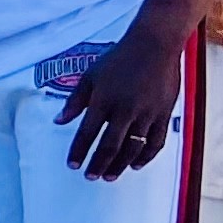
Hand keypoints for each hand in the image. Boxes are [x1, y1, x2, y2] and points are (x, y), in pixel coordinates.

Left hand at [57, 34, 182, 179]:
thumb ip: (75, 101)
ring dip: (120, 165)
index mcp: (104, 100)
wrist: (155, 45)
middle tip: (90, 176)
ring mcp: (147, 113)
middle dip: (98, 165)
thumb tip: (58, 121)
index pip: (87, 133)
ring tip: (109, 176)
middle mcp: (125, 109)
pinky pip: (155, 141)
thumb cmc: (119, 59)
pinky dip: (146, 156)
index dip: (79, 151)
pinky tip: (135, 165)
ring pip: (133, 148)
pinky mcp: (164, 113)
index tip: (72, 165)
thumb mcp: (91, 75)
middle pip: (110, 145)